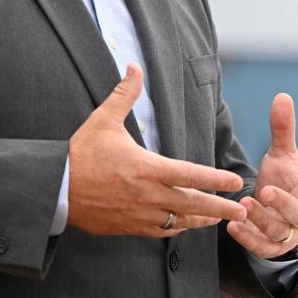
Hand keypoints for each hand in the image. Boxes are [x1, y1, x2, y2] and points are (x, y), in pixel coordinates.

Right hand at [67, 64, 247, 236]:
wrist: (55, 189)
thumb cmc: (81, 153)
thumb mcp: (103, 120)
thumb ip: (125, 94)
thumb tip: (134, 67)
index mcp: (146, 168)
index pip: (190, 174)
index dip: (215, 179)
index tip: (234, 182)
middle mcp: (148, 194)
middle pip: (192, 204)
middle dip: (220, 207)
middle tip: (242, 209)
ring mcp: (139, 214)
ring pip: (179, 221)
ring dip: (202, 220)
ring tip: (221, 219)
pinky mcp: (129, 227)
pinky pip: (160, 231)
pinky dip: (177, 228)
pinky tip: (186, 225)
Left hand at [227, 93, 297, 258]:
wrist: (274, 212)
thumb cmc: (284, 180)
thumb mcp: (283, 156)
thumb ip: (283, 129)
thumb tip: (282, 96)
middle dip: (284, 203)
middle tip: (267, 191)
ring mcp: (288, 233)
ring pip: (279, 231)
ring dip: (261, 219)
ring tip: (244, 204)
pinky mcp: (271, 247)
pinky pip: (261, 247)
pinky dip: (247, 238)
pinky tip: (232, 225)